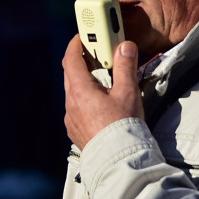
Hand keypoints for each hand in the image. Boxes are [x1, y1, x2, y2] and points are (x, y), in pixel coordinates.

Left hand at [62, 35, 143, 149]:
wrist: (119, 162)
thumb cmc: (123, 128)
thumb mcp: (127, 92)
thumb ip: (125, 67)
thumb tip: (124, 46)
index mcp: (79, 91)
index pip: (71, 59)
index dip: (76, 44)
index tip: (83, 36)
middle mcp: (70, 104)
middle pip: (71, 74)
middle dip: (81, 61)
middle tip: (96, 54)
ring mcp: (71, 119)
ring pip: (74, 93)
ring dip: (84, 82)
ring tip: (103, 80)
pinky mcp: (76, 131)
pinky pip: (77, 109)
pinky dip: (86, 100)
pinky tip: (101, 104)